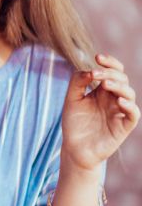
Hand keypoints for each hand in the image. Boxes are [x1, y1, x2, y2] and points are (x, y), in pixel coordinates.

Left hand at [61, 54, 139, 172]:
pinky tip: (119, 100)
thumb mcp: (71, 99)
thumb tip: (89, 70)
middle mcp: (114, 99)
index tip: (97, 57)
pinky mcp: (124, 126)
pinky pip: (133, 113)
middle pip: (121, 79)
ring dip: (118, 86)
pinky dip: (129, 105)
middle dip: (109, 73)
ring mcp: (120, 111)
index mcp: (103, 91)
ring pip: (129, 93)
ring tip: (104, 84)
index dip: (109, 62)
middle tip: (94, 74)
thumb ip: (77, 82)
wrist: (75, 148)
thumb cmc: (74, 123)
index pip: (113, 71)